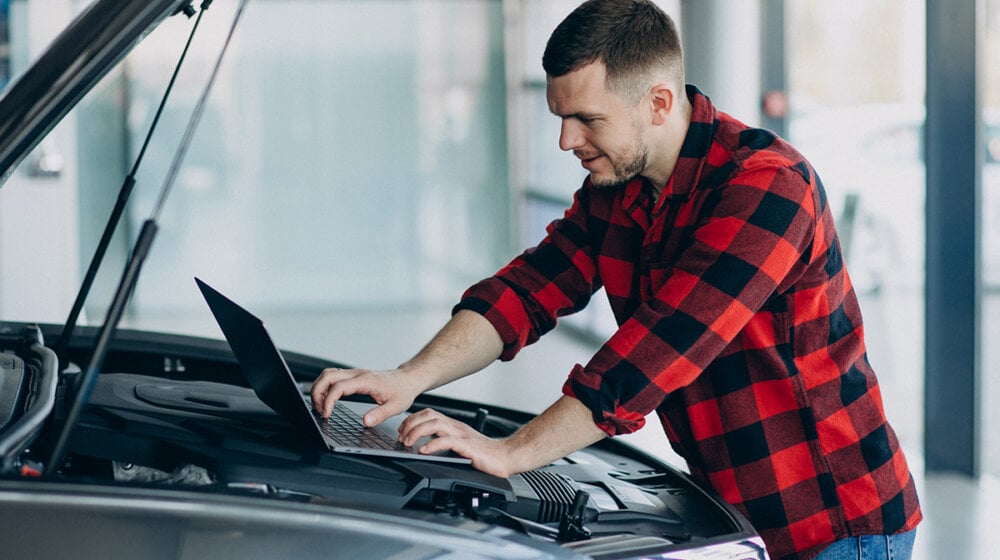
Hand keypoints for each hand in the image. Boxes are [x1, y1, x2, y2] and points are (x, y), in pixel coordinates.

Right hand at [310, 367, 424, 426]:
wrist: (408, 379)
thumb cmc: (402, 391)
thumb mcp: (396, 406)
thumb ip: (380, 414)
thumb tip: (365, 422)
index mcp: (366, 381)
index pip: (339, 387)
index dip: (329, 400)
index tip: (327, 414)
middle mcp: (358, 375)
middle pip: (328, 376)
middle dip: (317, 393)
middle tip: (319, 411)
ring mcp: (355, 374)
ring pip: (328, 374)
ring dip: (319, 388)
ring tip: (320, 407)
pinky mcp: (354, 376)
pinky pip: (334, 377)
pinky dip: (325, 387)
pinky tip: (327, 400)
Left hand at [397, 408, 514, 477]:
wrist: (506, 456)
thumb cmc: (485, 453)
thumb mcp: (460, 444)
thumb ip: (446, 441)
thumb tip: (425, 446)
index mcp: (453, 425)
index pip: (429, 413)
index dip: (412, 419)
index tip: (402, 429)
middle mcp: (456, 426)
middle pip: (428, 415)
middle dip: (411, 424)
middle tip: (401, 437)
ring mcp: (461, 435)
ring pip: (434, 424)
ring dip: (417, 432)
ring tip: (408, 442)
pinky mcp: (467, 446)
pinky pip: (446, 440)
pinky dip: (431, 444)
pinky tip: (423, 451)